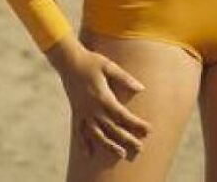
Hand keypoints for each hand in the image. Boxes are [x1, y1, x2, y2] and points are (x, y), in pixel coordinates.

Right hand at [57, 45, 151, 160]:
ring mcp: (84, 113)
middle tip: (140, 148)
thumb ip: (125, 78)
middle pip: (112, 128)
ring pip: (98, 134)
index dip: (136, 124)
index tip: (148, 130)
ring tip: (121, 154)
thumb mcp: (109, 66)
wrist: (68, 61)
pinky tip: (89, 155)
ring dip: (109, 145)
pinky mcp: (76, 113)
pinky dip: (84, 144)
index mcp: (103, 97)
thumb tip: (141, 89)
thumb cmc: (91, 61)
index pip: (123, 115)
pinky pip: (80, 132)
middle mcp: (93, 109)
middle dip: (127, 139)